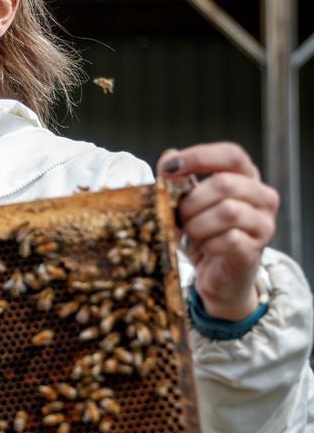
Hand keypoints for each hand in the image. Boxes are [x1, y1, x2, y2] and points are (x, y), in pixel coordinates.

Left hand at [156, 143, 277, 320]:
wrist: (217, 277)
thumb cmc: (204, 236)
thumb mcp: (186, 206)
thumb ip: (180, 182)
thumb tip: (168, 156)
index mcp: (246, 179)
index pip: (231, 155)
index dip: (199, 157)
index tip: (169, 168)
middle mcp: (262, 197)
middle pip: (225, 184)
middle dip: (191, 202)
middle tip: (179, 217)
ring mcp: (264, 225)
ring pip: (228, 211)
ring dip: (197, 224)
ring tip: (189, 234)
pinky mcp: (255, 250)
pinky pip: (229, 239)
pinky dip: (206, 243)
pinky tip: (202, 248)